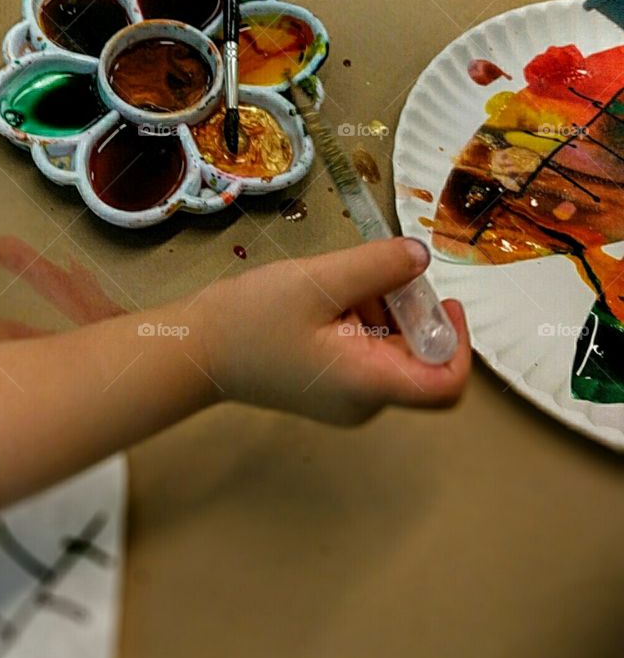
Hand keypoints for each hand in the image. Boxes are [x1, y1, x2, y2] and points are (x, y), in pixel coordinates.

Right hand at [197, 237, 469, 424]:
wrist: (196, 348)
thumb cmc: (252, 319)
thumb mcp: (319, 281)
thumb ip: (377, 267)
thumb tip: (423, 256)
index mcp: (369, 384)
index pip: (447, 384)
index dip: (461, 342)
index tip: (444, 299)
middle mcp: (365, 401)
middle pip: (420, 359)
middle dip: (408, 310)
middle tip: (376, 272)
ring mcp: (346, 397)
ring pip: (392, 350)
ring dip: (380, 309)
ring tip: (339, 282)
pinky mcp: (329, 385)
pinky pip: (366, 352)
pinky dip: (359, 319)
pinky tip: (328, 296)